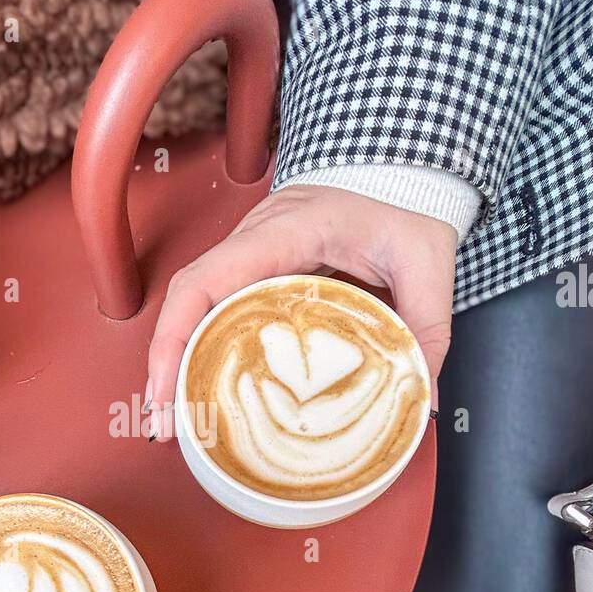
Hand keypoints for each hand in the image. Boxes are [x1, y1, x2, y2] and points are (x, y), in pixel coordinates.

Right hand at [144, 184, 457, 437]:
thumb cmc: (405, 198)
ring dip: (181, 362)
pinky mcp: (262, 270)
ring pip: (197, 308)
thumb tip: (421, 397)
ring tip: (179, 420)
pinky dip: (206, 349)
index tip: (167, 390)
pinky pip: (221, 309)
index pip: (206, 280)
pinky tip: (210, 388)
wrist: (402, 165)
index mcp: (283, 233)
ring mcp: (252, 256)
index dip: (175, 336)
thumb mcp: (425, 263)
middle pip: (188, 303)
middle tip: (166, 426)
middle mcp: (253, 242)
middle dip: (167, 365)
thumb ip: (426, 329)